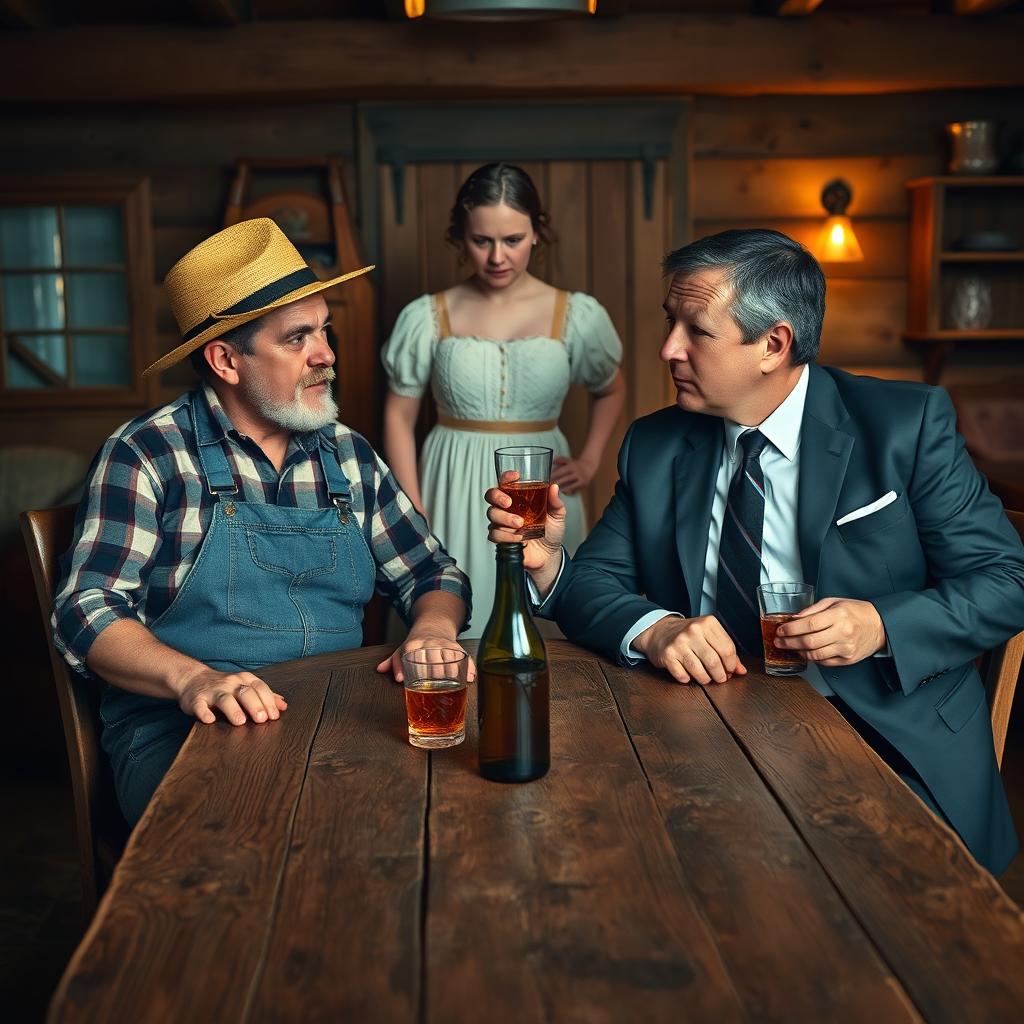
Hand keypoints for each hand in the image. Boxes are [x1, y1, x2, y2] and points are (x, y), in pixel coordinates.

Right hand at [174, 666, 287, 725]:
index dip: (268, 701)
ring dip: (233, 710)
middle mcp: (230, 683)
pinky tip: (210, 720)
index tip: (274, 716)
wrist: (194, 679)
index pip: (260, 688)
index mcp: (244, 679)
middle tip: (261, 719)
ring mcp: (212, 691)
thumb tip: (284, 706)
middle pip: (245, 692)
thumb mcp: (246, 686)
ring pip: (224, 698)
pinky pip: (200, 706)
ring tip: (240, 721)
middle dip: (255, 705)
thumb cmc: (225, 687)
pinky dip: (204, 712)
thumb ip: (265, 695)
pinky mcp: (196, 700)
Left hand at [376, 635, 475, 683]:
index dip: (413, 668)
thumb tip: (380, 670)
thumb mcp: (402, 650)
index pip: (412, 655)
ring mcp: (444, 645)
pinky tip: (470, 677)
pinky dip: (469, 666)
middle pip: (434, 658)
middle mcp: (430, 643)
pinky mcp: (457, 647)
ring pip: (450, 656)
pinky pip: (464, 656)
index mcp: (414, 644)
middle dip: (436, 673)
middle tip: (436, 688)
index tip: (412, 681)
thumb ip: (393, 662)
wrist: (433, 625)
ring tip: (454, 686)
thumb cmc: (416, 644)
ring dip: (453, 671)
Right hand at [485, 479, 564, 574]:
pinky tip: (518, 538)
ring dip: (504, 518)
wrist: (548, 555)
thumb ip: (555, 502)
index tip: (515, 477)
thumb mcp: (557, 515)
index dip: (507, 477)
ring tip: (520, 524)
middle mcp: (508, 509)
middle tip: (508, 503)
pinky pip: (494, 533)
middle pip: (491, 496)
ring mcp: (503, 523)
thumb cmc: (551, 532)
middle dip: (497, 497)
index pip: (507, 483)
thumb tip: (554, 487)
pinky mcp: (501, 537)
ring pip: (491, 514)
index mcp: (520, 498)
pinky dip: (505, 536)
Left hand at [550, 454, 596, 495]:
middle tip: (549, 486)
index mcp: (571, 466)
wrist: (589, 467)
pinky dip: (569, 491)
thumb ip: (560, 460)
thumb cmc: (575, 465)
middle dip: (556, 483)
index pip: (561, 471)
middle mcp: (576, 472)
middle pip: (565, 479)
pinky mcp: (583, 484)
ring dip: (562, 489)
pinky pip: (575, 489)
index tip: (547, 479)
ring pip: (570, 486)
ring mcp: (580, 478)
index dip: (554, 476)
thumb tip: (552, 461)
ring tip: (555, 491)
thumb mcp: (568, 460)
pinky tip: (563, 492)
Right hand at [632, 614, 746, 685]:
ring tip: (706, 678)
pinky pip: (683, 676)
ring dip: (706, 679)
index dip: (731, 665)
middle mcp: (693, 631)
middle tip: (720, 678)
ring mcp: (679, 643)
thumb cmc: (689, 635)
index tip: (730, 670)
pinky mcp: (667, 655)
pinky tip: (689, 674)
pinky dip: (688, 679)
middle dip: (720, 676)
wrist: (660, 631)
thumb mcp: (709, 636)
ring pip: (699, 671)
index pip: (727, 649)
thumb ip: (726, 651)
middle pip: (714, 662)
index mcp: (708, 623)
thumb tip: (741, 670)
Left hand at [774, 597, 885, 666]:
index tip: (781, 630)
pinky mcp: (848, 659)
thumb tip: (794, 618)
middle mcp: (843, 633)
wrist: (879, 625)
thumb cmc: (856, 611)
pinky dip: (811, 658)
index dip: (791, 629)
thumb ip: (813, 609)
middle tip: (779, 641)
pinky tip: (805, 652)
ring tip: (789, 647)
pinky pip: (824, 662)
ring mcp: (846, 648)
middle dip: (789, 642)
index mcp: (839, 615)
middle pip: (809, 641)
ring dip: (798, 652)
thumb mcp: (834, 602)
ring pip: (815, 654)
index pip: (809, 624)